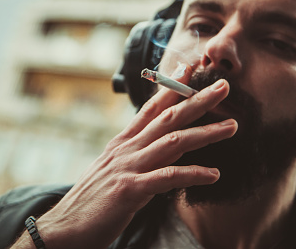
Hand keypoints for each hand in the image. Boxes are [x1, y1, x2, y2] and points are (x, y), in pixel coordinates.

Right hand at [13, 66, 236, 248]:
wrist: (63, 228)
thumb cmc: (92, 201)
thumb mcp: (116, 170)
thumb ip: (142, 155)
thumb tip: (171, 145)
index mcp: (122, 142)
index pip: (151, 107)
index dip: (172, 87)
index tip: (189, 68)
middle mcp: (126, 149)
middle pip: (168, 117)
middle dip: (198, 99)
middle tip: (224, 86)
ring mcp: (128, 167)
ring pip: (173, 142)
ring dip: (206, 133)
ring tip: (233, 126)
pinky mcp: (130, 190)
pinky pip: (167, 178)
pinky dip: (192, 173)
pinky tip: (214, 174)